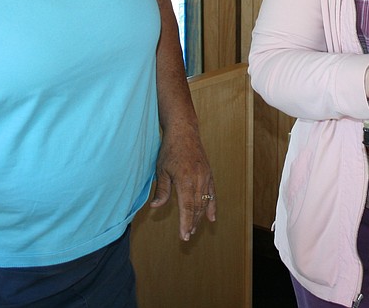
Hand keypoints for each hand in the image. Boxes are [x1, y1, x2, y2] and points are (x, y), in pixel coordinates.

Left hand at [149, 126, 216, 240]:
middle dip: (192, 223)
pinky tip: (211, 218)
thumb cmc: (170, 150)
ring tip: (194, 229)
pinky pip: (212, 194)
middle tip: (187, 236)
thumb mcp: (162, 170)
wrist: (184, 132)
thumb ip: (162, 190)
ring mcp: (206, 177)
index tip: (184, 236)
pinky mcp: (209, 174)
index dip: (185, 223)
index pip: (187, 208)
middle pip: (197, 208)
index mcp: (186, 181)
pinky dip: (212, 206)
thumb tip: (156, 206)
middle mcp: (198, 180)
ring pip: (205, 202)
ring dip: (200, 217)